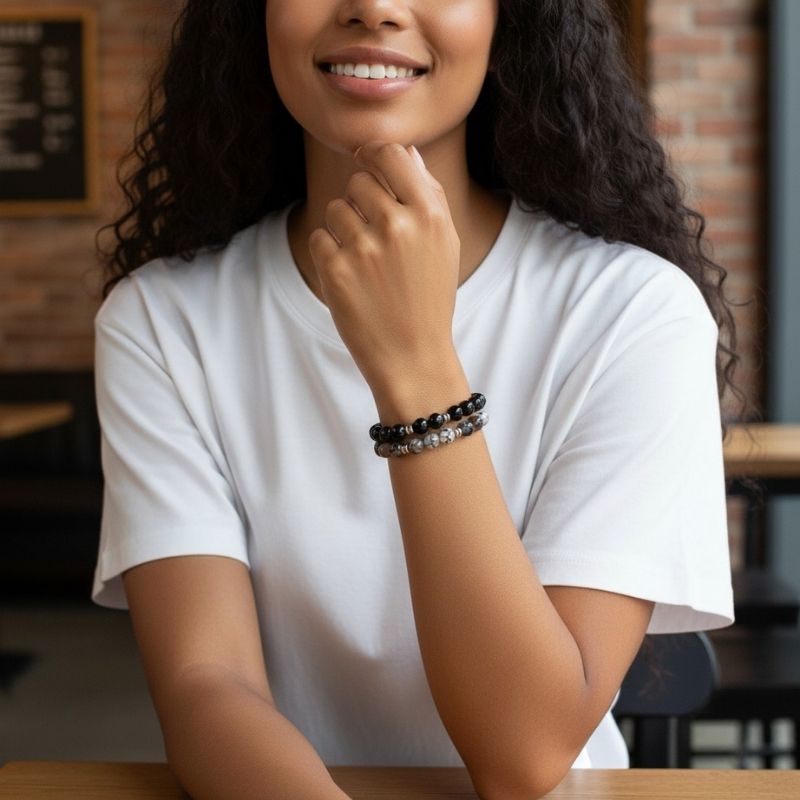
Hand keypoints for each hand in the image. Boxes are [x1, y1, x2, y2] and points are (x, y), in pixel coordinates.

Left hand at [307, 141, 460, 394]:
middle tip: (375, 238)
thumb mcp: (445, 244)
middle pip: (357, 181)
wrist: (413, 356)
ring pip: (335, 210)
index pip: (389, 154)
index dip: (373, 156)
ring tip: (365, 264)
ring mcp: (364, 248)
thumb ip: (428, 194)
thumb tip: (407, 152)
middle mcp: (397, 224)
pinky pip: (318, 238)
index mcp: (429, 212)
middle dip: (360, 202)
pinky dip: (328, 256)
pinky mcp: (335, 270)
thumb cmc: (429, 298)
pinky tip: (351, 279)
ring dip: (343, 231)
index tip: (366, 163)